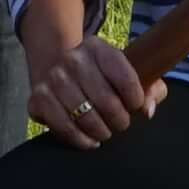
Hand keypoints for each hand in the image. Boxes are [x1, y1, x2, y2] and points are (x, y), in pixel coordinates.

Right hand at [25, 24, 157, 149]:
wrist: (60, 71)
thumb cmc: (103, 78)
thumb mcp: (128, 73)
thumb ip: (150, 88)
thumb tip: (147, 109)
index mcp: (98, 48)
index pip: (124, 76)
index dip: (135, 98)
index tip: (135, 106)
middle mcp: (72, 59)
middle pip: (105, 99)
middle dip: (119, 119)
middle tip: (121, 124)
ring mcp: (53, 78)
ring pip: (84, 116)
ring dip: (100, 131)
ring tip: (105, 132)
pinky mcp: (38, 98)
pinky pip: (62, 127)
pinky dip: (79, 139)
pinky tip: (89, 140)